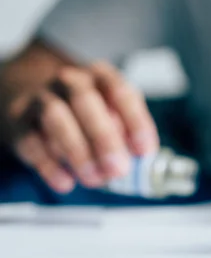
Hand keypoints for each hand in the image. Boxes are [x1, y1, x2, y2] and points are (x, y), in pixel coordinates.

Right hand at [5, 62, 158, 192]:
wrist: (34, 93)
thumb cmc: (85, 109)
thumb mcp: (112, 110)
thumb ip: (127, 131)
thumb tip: (140, 160)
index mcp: (101, 76)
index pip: (120, 92)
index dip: (135, 122)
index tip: (144, 151)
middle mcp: (71, 81)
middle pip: (86, 101)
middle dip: (104, 138)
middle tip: (118, 169)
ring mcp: (41, 98)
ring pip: (56, 118)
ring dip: (78, 152)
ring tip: (94, 178)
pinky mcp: (19, 121)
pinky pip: (31, 141)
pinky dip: (50, 165)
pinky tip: (66, 181)